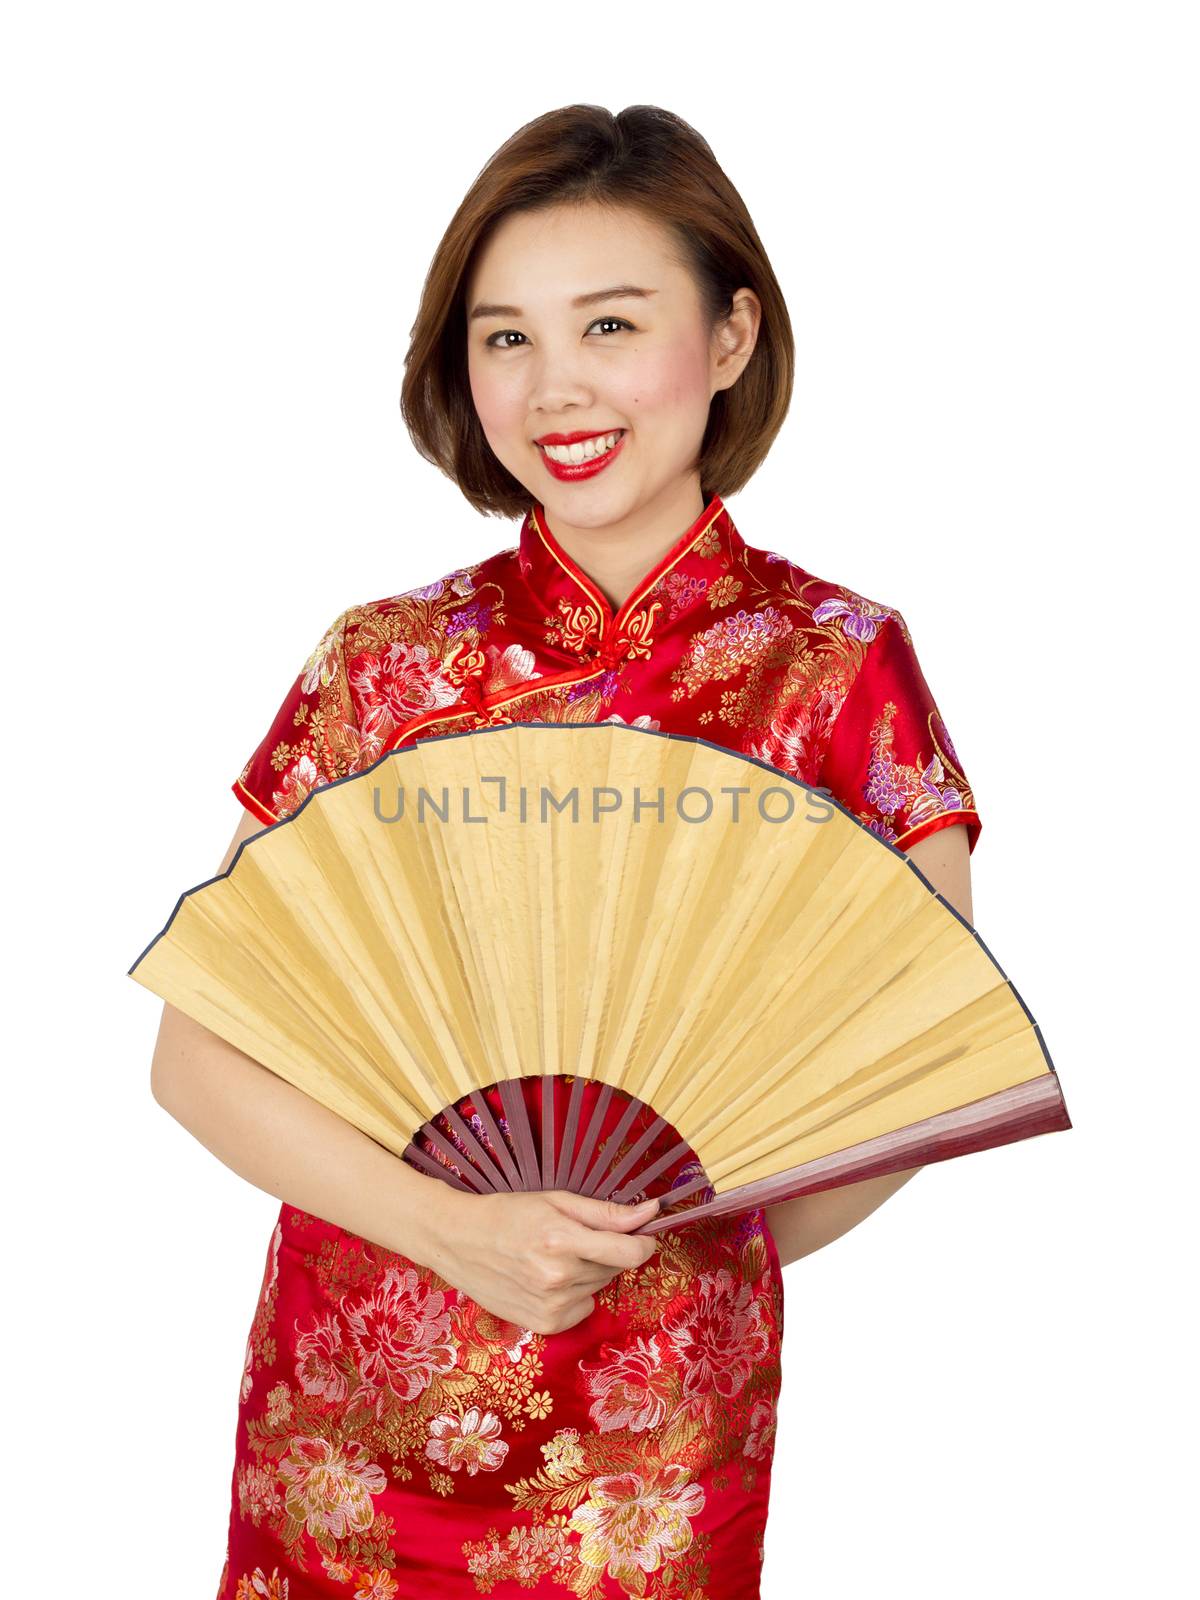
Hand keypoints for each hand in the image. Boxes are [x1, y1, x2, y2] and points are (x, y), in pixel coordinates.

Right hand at [420, 1187, 660, 1334]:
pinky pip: (582, 1309)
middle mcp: (559, 1277)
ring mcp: (551, 1305)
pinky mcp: (544, 1325)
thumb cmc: (508, 1214)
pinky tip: (547, 1280)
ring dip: (588, 1272)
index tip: (644, 1234)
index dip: (644, 1242)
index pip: (630, 1253)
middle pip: (614, 1268)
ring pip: (598, 1287)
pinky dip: (575, 1295)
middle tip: (576, 1237)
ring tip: (554, 1257)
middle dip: (606, 1251)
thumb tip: (650, 1212)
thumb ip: (606, 1212)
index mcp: (563, 1240)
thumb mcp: (557, 1201)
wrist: (459, 1242)